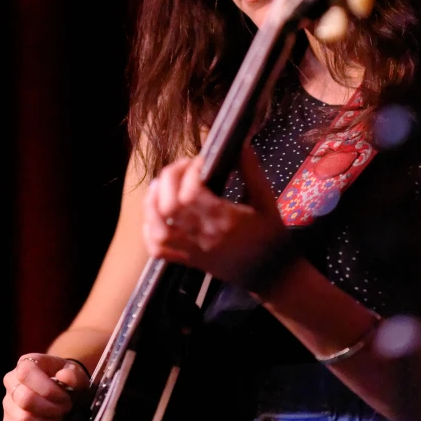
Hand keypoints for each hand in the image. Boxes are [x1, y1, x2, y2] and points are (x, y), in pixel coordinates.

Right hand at [0, 354, 89, 420]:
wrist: (62, 392)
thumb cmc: (66, 380)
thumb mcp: (75, 373)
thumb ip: (73, 374)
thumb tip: (64, 376)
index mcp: (25, 364)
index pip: (26, 374)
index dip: (48, 389)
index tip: (66, 398)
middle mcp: (11, 382)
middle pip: (25, 400)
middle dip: (51, 409)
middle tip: (65, 410)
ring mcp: (7, 406)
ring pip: (22, 420)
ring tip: (58, 419)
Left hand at [143, 145, 285, 283]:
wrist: (270, 275)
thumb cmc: (270, 236)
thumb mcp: (267, 201)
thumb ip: (252, 172)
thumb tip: (240, 145)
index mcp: (225, 220)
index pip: (192, 192)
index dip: (190, 171)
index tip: (201, 161)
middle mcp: (204, 235)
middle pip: (169, 205)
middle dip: (169, 179)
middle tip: (181, 168)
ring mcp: (192, 250)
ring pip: (158, 227)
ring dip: (153, 201)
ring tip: (161, 185)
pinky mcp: (187, 259)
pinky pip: (157, 249)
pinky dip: (149, 228)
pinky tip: (155, 214)